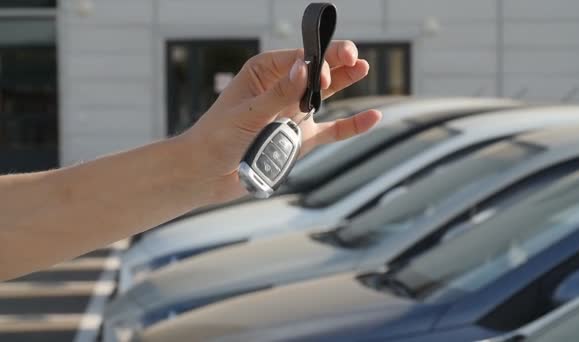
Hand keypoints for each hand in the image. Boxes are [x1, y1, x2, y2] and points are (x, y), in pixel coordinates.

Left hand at [181, 40, 381, 201]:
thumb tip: (303, 69)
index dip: (316, 63)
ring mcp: (293, 115)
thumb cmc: (215, 138)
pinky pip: (332, 131)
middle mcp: (282, 91)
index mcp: (263, 74)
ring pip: (326, 96)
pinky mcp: (300, 139)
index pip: (298, 60)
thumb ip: (278, 94)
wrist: (206, 174)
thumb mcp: (247, 113)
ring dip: (345, 83)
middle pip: (316, 72)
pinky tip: (372, 117)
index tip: (324, 75)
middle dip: (336, 62)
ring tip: (364, 68)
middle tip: (355, 58)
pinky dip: (352, 126)